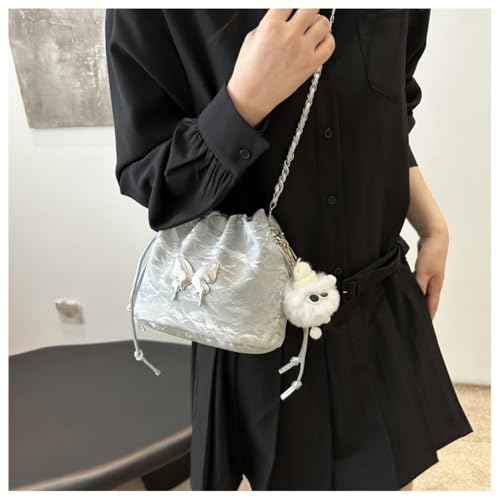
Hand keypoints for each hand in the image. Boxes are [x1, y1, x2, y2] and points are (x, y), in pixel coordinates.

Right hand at [227, 8, 335, 125]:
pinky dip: (326, 40)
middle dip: (308, 9)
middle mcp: (288, 36)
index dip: (293, 5)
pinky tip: (317, 42)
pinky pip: (329, 45)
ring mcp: (302, 51)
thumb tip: (285, 15)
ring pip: (324, 23)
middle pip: (311, 6)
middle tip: (304, 15)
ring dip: (318, 23)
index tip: (294, 9)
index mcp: (271, 26)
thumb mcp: (252, 38)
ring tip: (311, 29)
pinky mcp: (310, 65)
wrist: (251, 96)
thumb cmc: (249, 71)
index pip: (291, 1)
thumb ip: (270, 23)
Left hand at [413, 228, 448, 319]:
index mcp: (436, 286)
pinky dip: (412, 286)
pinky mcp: (424, 269)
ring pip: (421, 290)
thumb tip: (414, 298)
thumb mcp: (423, 272)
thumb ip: (419, 286)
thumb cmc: (431, 254)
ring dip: (415, 297)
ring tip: (406, 305)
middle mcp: (434, 283)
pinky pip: (417, 281)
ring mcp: (429, 276)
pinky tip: (404, 288)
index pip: (432, 305)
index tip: (422, 326)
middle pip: (427, 299)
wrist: (434, 236)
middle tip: (411, 317)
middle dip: (420, 308)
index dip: (427, 315)